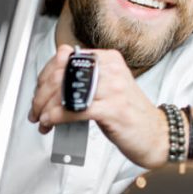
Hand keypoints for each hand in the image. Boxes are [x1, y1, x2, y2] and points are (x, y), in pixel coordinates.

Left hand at [28, 45, 168, 168]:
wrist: (157, 134)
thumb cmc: (129, 114)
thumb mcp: (107, 88)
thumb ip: (84, 80)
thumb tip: (50, 82)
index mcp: (108, 59)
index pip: (65, 58)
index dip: (44, 76)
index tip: (38, 92)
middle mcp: (110, 70)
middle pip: (62, 74)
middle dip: (41, 93)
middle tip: (35, 108)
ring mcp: (113, 89)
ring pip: (66, 91)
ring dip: (45, 107)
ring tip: (41, 118)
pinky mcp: (113, 109)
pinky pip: (75, 109)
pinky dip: (56, 116)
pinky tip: (50, 122)